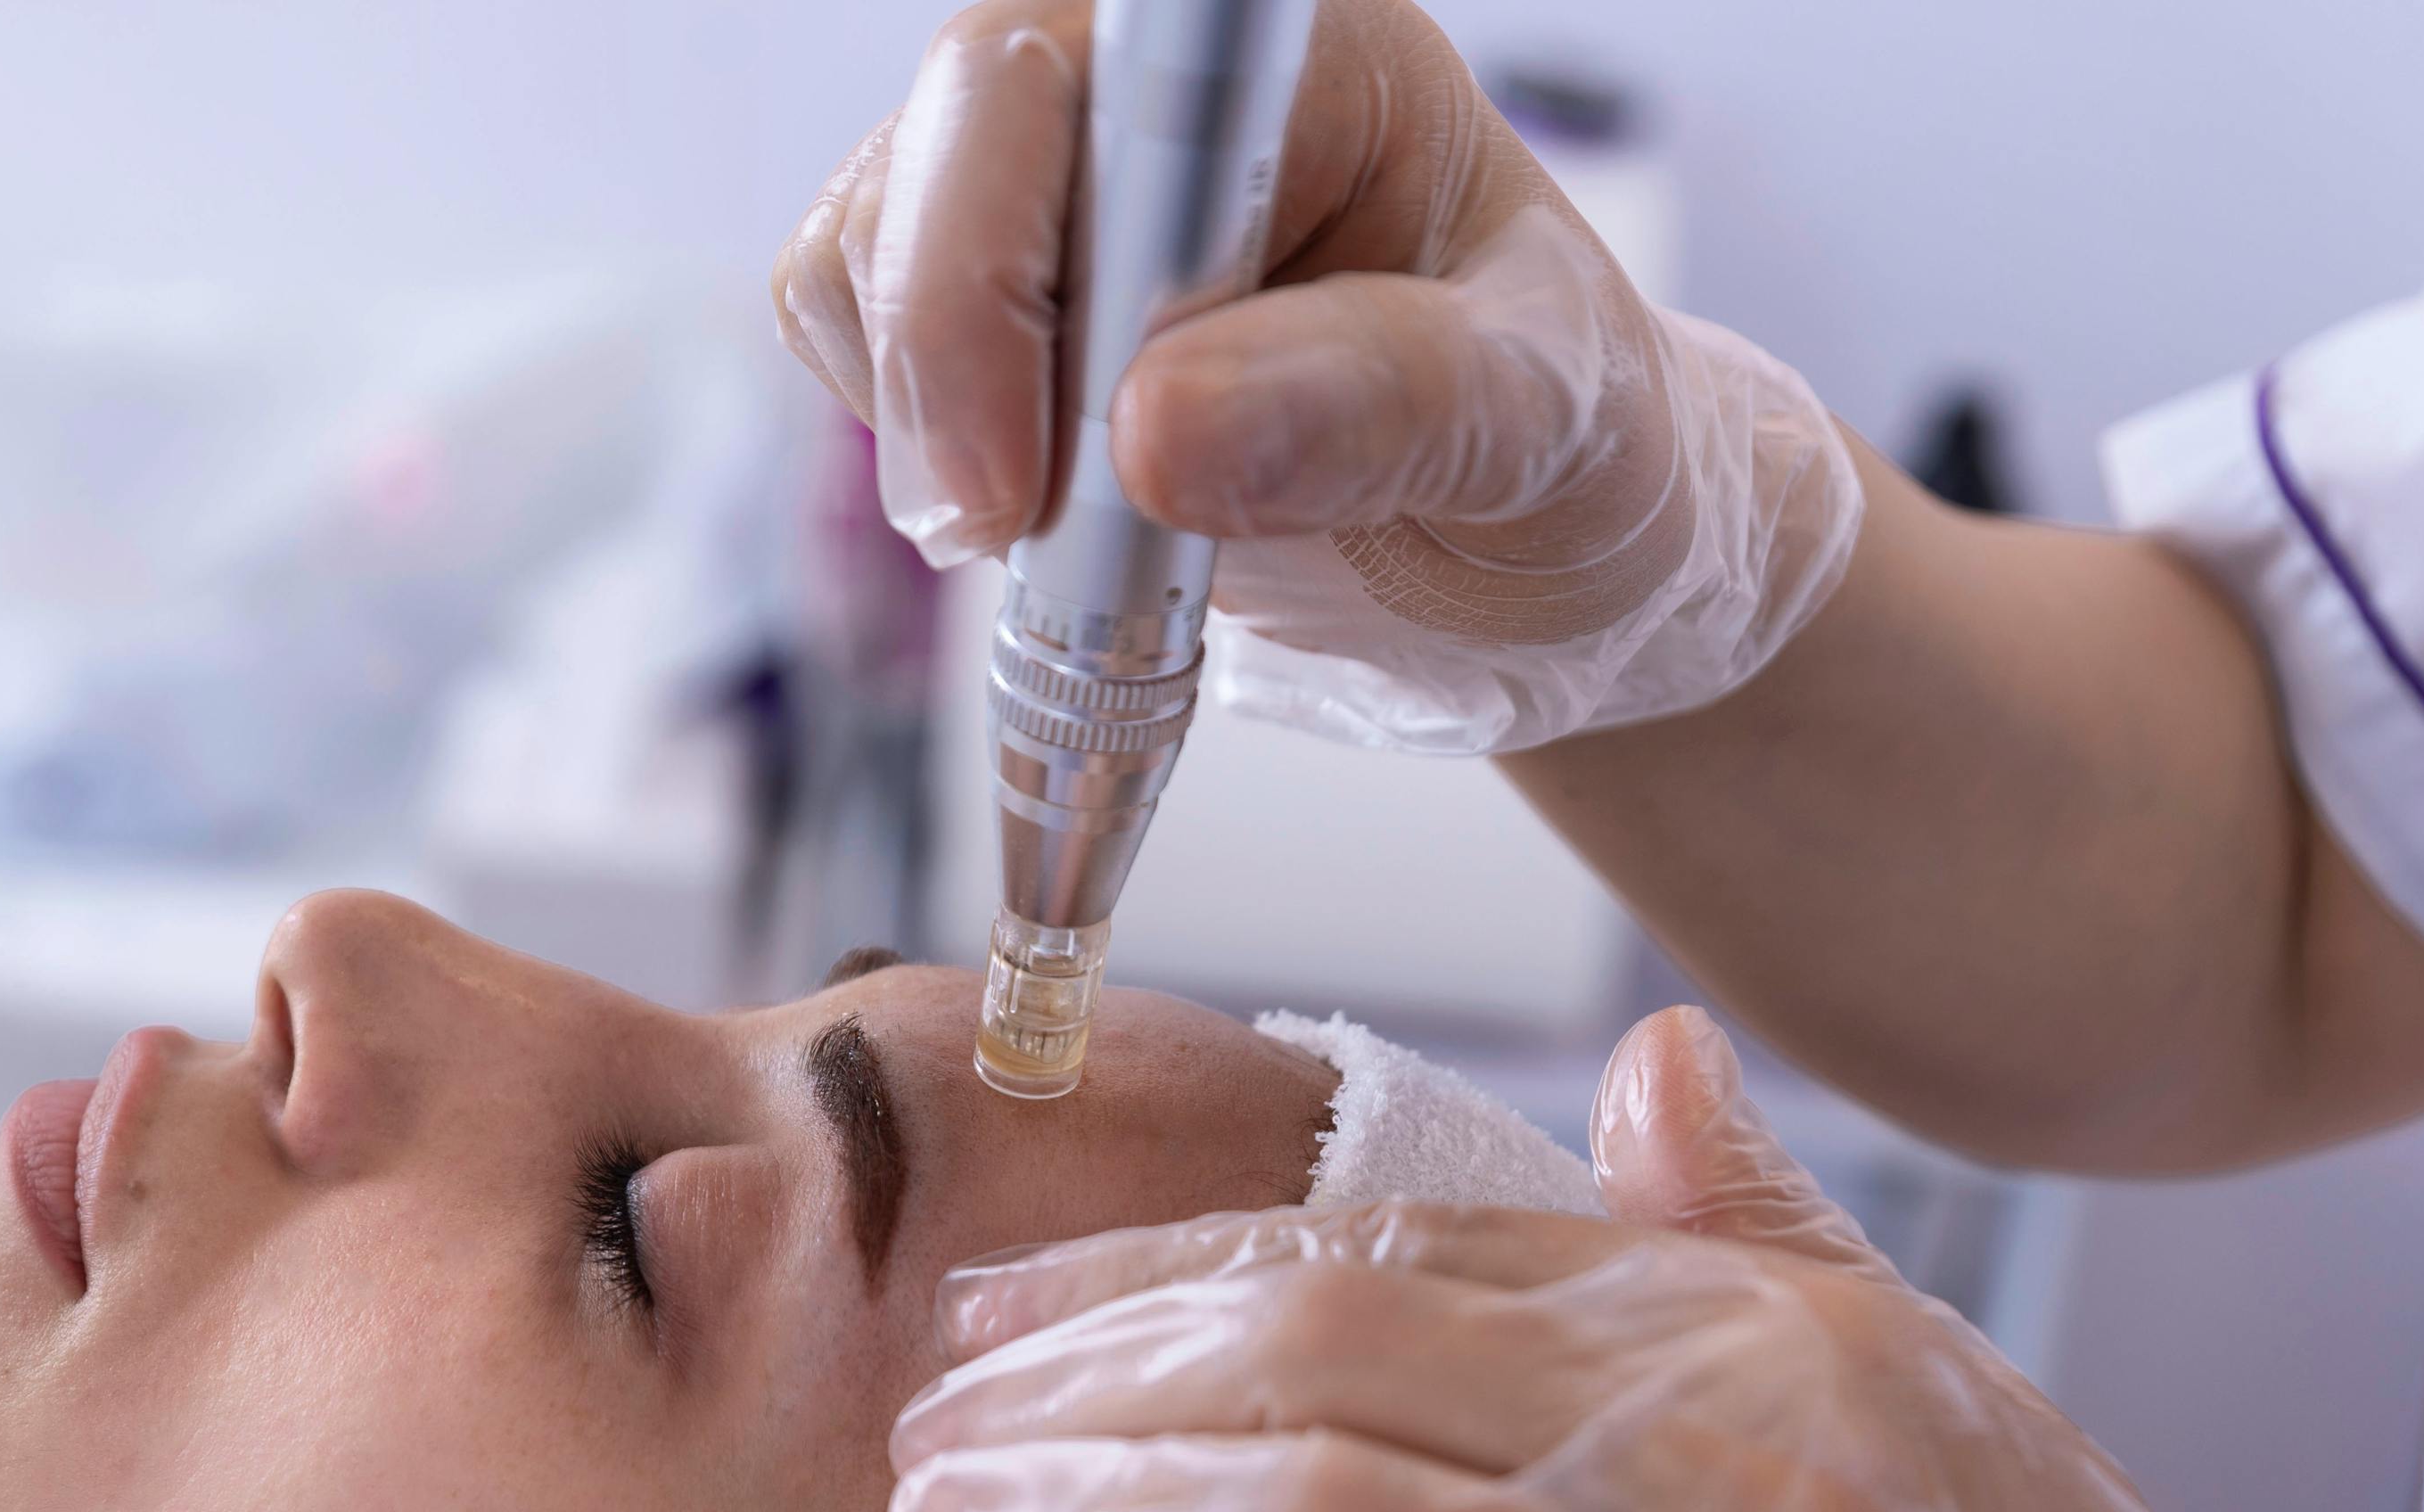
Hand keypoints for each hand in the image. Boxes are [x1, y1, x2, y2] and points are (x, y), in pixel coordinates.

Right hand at [772, 0, 1859, 751]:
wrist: (1530, 547)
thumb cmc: (1563, 454)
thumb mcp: (1540, 429)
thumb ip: (1379, 405)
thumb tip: (1153, 434)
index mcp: (1293, 52)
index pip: (1058, 74)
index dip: (990, 267)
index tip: (1018, 486)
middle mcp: (1146, 87)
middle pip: (929, 160)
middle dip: (944, 376)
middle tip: (1016, 543)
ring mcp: (1047, 188)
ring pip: (862, 263)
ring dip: (939, 440)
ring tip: (1103, 546)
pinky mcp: (980, 294)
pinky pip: (859, 354)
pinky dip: (927, 463)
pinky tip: (1057, 521)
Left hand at [884, 1007, 2423, 1511]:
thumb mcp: (1936, 1406)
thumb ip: (1754, 1232)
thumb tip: (1649, 1053)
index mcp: (1751, 1331)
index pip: (1385, 1244)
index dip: (1154, 1272)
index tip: (992, 1321)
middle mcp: (1730, 1455)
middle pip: (1317, 1358)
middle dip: (1080, 1390)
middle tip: (919, 1439)